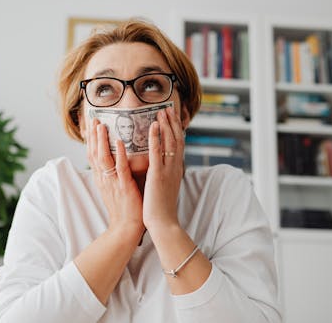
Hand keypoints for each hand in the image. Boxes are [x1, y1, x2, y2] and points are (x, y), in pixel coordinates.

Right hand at [86, 118, 144, 240]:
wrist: (126, 228)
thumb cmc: (125, 208)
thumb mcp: (114, 187)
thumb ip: (114, 172)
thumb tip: (117, 157)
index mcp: (101, 178)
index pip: (92, 154)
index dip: (90, 139)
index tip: (90, 125)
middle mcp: (103, 179)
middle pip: (93, 153)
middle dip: (92, 135)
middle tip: (93, 119)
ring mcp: (112, 182)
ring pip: (103, 158)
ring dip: (101, 141)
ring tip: (101, 126)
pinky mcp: (123, 187)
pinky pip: (120, 168)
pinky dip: (119, 154)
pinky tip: (120, 142)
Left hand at [143, 107, 183, 230]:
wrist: (163, 223)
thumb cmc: (161, 208)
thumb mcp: (166, 187)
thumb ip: (165, 174)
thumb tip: (162, 166)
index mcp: (176, 170)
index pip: (179, 145)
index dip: (176, 130)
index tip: (173, 118)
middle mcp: (175, 168)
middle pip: (177, 140)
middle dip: (173, 123)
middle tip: (168, 108)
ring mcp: (168, 171)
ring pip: (169, 142)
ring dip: (166, 125)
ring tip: (162, 111)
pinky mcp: (158, 175)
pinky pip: (157, 152)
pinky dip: (155, 137)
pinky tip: (153, 126)